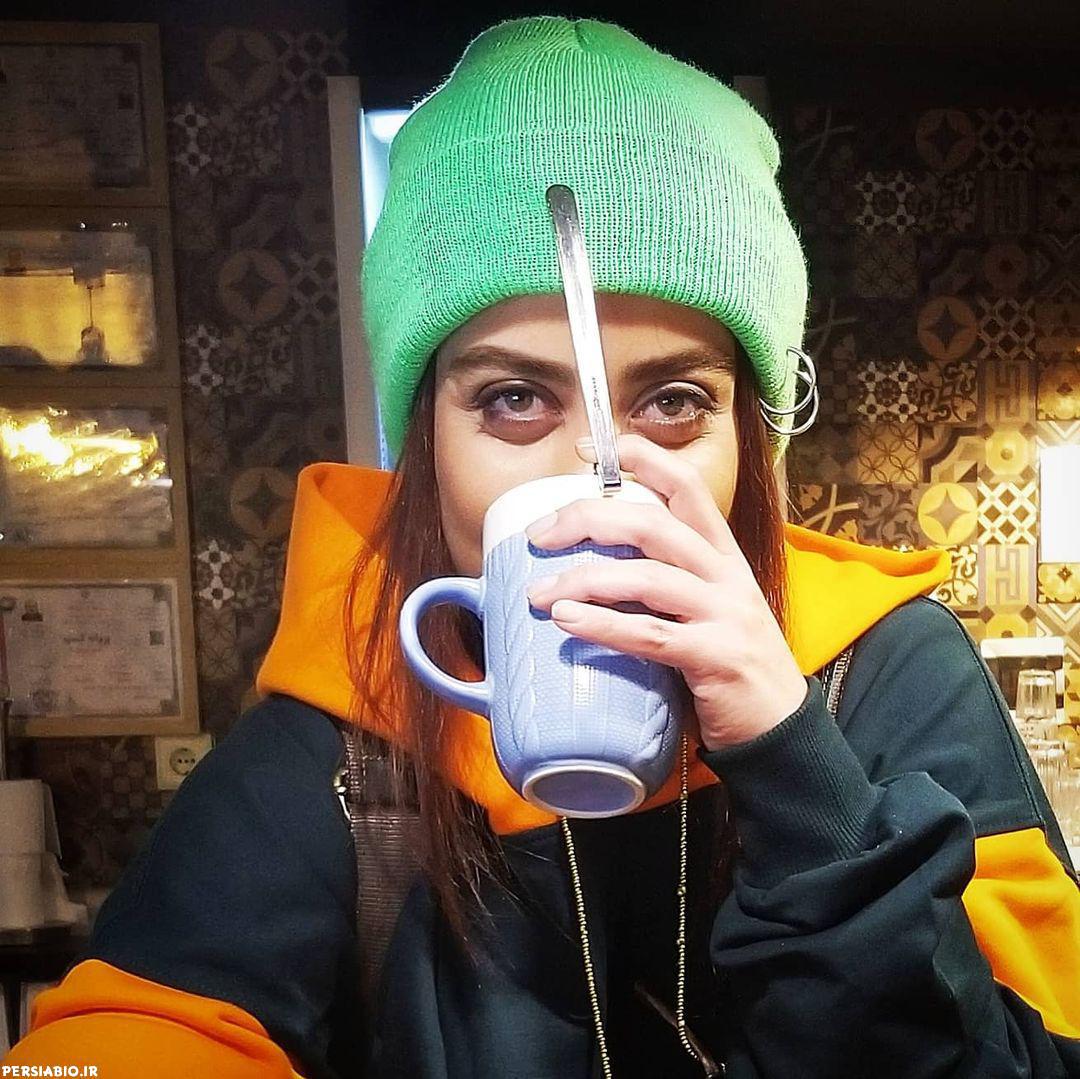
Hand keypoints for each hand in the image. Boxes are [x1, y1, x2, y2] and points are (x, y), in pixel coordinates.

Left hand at [523, 433, 807, 749]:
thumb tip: (585, 568)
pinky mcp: (716, 656)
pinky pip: (651, 634)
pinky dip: (603, 625)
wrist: (780, 728)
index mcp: (722, 553)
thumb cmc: (726, 663)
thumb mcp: (703, 607)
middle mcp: (726, 573)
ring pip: (647, 576)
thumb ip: (659, 582)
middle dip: (589, 519)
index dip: (640, 459)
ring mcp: (725, 613)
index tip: (587, 452)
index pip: (685, 486)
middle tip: (538, 535)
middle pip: (653, 523)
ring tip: (539, 594)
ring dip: (584, 580)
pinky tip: (567, 622)